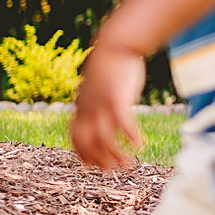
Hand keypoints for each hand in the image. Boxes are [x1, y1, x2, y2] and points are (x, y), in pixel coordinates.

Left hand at [71, 45, 146, 169]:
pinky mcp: (117, 98)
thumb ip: (96, 98)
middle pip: (88, 142)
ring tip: (129, 164)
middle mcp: (88, 108)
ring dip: (115, 155)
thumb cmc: (110, 63)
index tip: (92, 165)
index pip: (75, 137)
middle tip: (113, 170)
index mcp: (82, 106)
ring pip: (103, 138)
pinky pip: (121, 122)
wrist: (116, 44)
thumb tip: (102, 105)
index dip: (82, 153)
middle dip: (99, 160)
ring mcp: (101, 104)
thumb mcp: (97, 84)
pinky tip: (139, 144)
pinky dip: (129, 136)